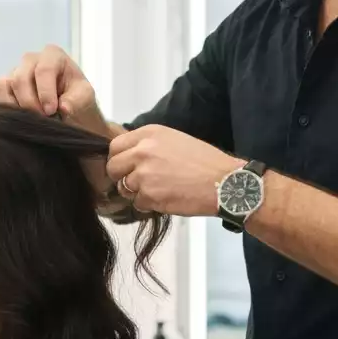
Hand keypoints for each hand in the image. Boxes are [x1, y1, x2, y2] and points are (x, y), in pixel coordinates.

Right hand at [0, 45, 103, 129]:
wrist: (68, 110)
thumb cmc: (76, 98)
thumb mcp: (84, 98)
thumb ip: (76, 101)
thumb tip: (63, 108)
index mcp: (53, 56)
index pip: (44, 69)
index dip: (45, 92)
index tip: (51, 111)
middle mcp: (31, 59)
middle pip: (21, 78)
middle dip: (30, 102)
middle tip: (41, 119)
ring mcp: (15, 71)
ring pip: (5, 85)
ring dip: (16, 106)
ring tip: (31, 119)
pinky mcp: (4, 84)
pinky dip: (5, 105)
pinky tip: (20, 116)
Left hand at [106, 125, 239, 217]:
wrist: (225, 182)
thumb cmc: (204, 161)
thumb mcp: (174, 140)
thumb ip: (149, 145)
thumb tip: (129, 156)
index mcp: (149, 133)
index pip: (115, 146)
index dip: (118, 159)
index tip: (126, 167)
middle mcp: (142, 151)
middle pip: (113, 167)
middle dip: (121, 177)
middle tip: (137, 182)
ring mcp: (143, 174)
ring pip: (124, 188)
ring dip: (137, 193)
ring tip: (159, 190)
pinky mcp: (149, 195)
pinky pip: (137, 203)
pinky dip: (149, 204)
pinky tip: (166, 199)